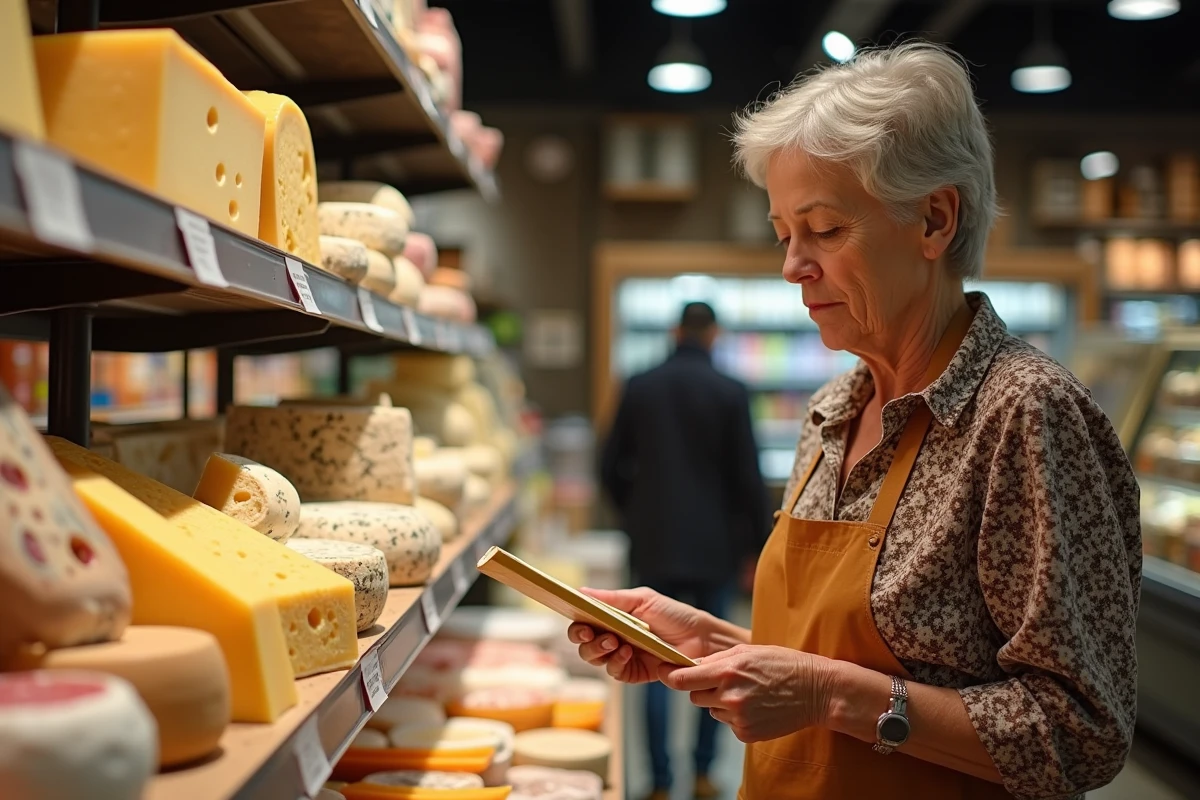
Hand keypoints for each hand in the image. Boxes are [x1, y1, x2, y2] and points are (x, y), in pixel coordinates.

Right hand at [566, 587, 713, 683]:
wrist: (700, 638)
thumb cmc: (672, 614)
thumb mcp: (642, 600)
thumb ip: (611, 599)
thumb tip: (581, 592)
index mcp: (612, 619)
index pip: (584, 623)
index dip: (577, 625)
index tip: (580, 623)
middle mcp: (613, 638)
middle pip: (584, 644)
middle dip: (584, 640)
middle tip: (591, 634)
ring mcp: (622, 656)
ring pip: (596, 659)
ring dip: (599, 650)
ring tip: (615, 641)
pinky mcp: (633, 673)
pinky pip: (615, 672)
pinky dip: (616, 663)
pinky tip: (626, 653)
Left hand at [659, 644, 834, 742]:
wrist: (816, 690)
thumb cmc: (783, 664)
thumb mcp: (748, 651)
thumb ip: (717, 659)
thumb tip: (691, 666)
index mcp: (727, 671)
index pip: (683, 679)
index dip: (670, 676)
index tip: (664, 673)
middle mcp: (729, 696)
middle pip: (694, 697)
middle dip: (702, 689)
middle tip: (723, 680)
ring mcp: (738, 717)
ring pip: (712, 710)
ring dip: (721, 702)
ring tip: (748, 692)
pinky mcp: (747, 734)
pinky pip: (728, 724)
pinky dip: (736, 716)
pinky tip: (757, 705)